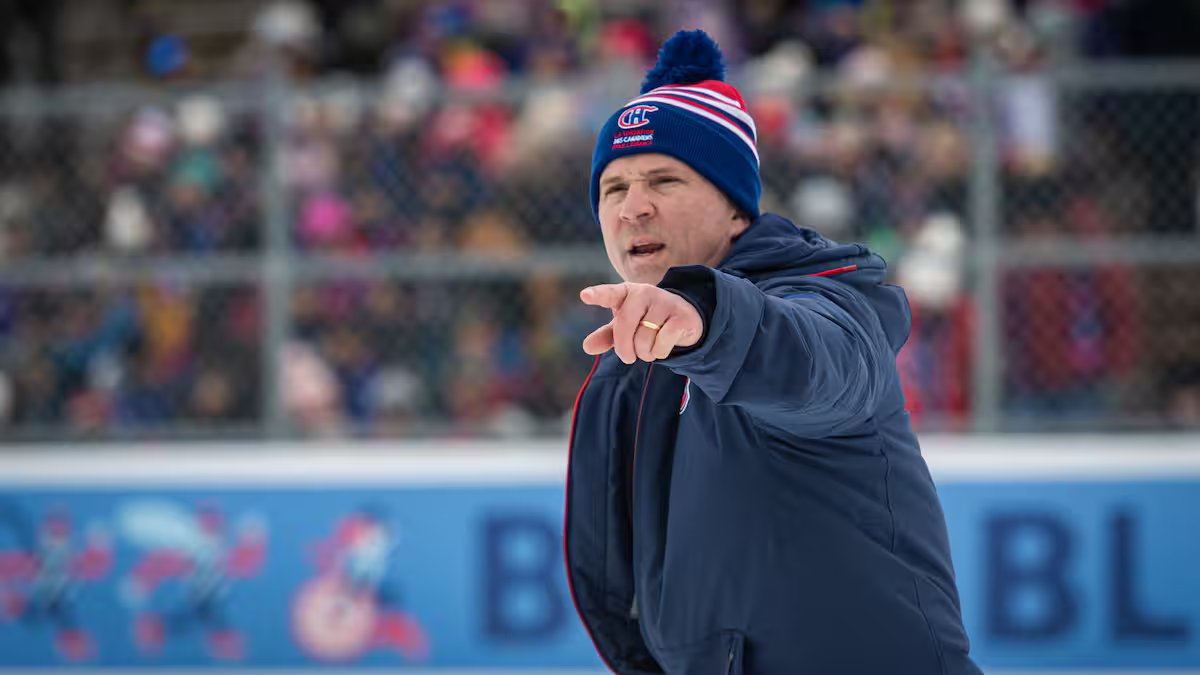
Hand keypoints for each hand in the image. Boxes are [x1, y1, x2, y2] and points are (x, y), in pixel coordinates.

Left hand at [580, 283, 702, 363]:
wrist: (683, 319)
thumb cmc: (646, 321)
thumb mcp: (624, 327)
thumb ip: (606, 336)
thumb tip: (587, 347)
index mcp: (625, 293)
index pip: (609, 294)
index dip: (598, 295)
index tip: (585, 295)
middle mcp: (644, 292)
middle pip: (625, 325)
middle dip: (624, 349)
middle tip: (628, 358)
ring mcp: (664, 302)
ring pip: (643, 339)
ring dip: (644, 353)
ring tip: (649, 348)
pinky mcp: (681, 316)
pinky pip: (661, 344)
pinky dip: (659, 353)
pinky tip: (663, 346)